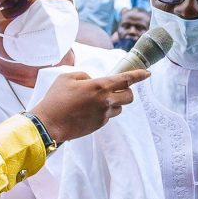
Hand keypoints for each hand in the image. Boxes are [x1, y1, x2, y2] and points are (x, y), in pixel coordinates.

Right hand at [28, 69, 149, 143]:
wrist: (50, 124)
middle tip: (117, 89)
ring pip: (120, 108)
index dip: (139, 75)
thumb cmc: (56, 99)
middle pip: (129, 96)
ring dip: (115, 103)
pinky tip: (89, 110)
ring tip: (98, 101)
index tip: (147, 73)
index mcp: (100, 86)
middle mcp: (106, 101)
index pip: (126, 80)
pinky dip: (104, 111)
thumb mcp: (67, 78)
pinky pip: (108, 116)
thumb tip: (93, 81)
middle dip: (127, 91)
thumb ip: (85, 76)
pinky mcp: (99, 125)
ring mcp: (104, 115)